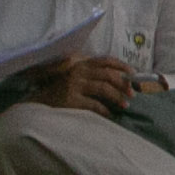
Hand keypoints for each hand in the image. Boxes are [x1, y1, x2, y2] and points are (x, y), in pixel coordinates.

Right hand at [24, 55, 139, 114]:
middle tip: (132, 94)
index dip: (122, 65)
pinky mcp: (71, 99)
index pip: (105, 60)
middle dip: (123, 84)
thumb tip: (121, 81)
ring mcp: (74, 85)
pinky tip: (110, 114)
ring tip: (125, 105)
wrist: (40, 103)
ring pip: (103, 88)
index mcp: (82, 64)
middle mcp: (78, 71)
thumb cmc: (62, 91)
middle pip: (108, 75)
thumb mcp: (77, 78)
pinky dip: (104, 110)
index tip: (134, 73)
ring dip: (117, 97)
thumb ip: (93, 76)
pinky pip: (94, 104)